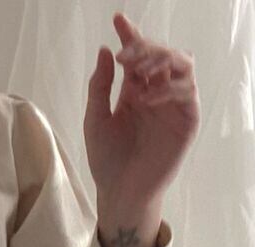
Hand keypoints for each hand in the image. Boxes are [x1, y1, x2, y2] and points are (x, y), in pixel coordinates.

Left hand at [86, 12, 199, 208]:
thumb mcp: (95, 120)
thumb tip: (104, 50)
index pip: (136, 56)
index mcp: (134, 90)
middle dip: (144, 47)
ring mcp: (173, 104)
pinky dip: (169, 88)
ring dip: (161, 60)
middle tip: (126, 52)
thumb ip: (99, 87)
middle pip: (160, 55)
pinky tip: (147, 96)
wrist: (120, 191)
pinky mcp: (187, 119)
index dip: (130, 36)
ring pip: (180, 66)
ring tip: (139, 68)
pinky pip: (187, 92)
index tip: (118, 20)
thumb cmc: (107, 159)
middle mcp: (156, 92)